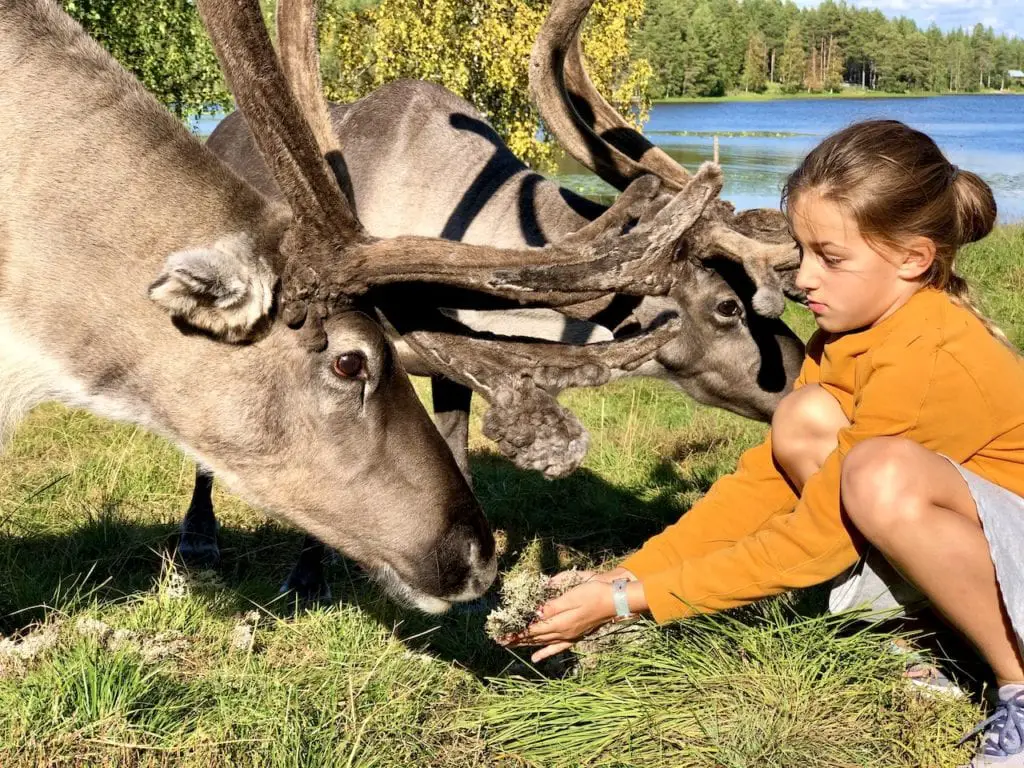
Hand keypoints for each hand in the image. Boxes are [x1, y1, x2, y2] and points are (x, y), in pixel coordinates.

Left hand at [500, 579, 617, 661]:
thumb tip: (535, 614)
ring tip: (512, 647)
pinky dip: (545, 652)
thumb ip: (552, 607)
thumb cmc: (593, 594)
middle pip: (535, 638)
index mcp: (560, 623)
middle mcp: (562, 633)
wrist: (614, 602)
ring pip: (542, 642)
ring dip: (526, 644)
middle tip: (500, 642)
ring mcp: (569, 635)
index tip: (501, 636)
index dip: (516, 633)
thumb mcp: (571, 597)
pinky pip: (556, 647)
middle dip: (517, 639)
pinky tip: (536, 657)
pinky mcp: (575, 635)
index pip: (532, 630)